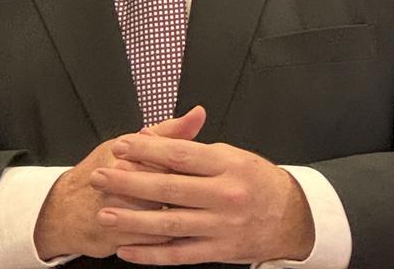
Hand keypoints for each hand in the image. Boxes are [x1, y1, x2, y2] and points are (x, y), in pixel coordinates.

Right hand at [33, 106, 206, 259]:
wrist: (66, 208)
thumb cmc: (104, 171)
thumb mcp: (131, 143)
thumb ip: (170, 132)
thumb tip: (198, 114)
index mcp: (130, 155)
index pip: (171, 158)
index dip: (191, 168)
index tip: (206, 173)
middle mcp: (121, 182)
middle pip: (168, 188)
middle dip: (189, 195)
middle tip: (204, 197)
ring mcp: (118, 211)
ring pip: (163, 217)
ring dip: (184, 218)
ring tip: (195, 215)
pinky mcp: (118, 236)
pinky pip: (154, 241)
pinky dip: (170, 238)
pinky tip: (181, 232)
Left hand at [90, 135, 315, 264]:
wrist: (292, 217)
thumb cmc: (257, 181)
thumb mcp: (232, 155)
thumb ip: (195, 149)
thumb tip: (156, 139)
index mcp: (227, 164)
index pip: (180, 154)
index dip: (147, 150)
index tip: (121, 146)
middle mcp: (225, 195)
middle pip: (168, 187)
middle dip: (129, 182)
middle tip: (101, 176)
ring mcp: (221, 226)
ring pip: (168, 224)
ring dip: (132, 220)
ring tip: (105, 213)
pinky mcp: (218, 252)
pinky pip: (178, 254)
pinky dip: (150, 254)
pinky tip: (127, 249)